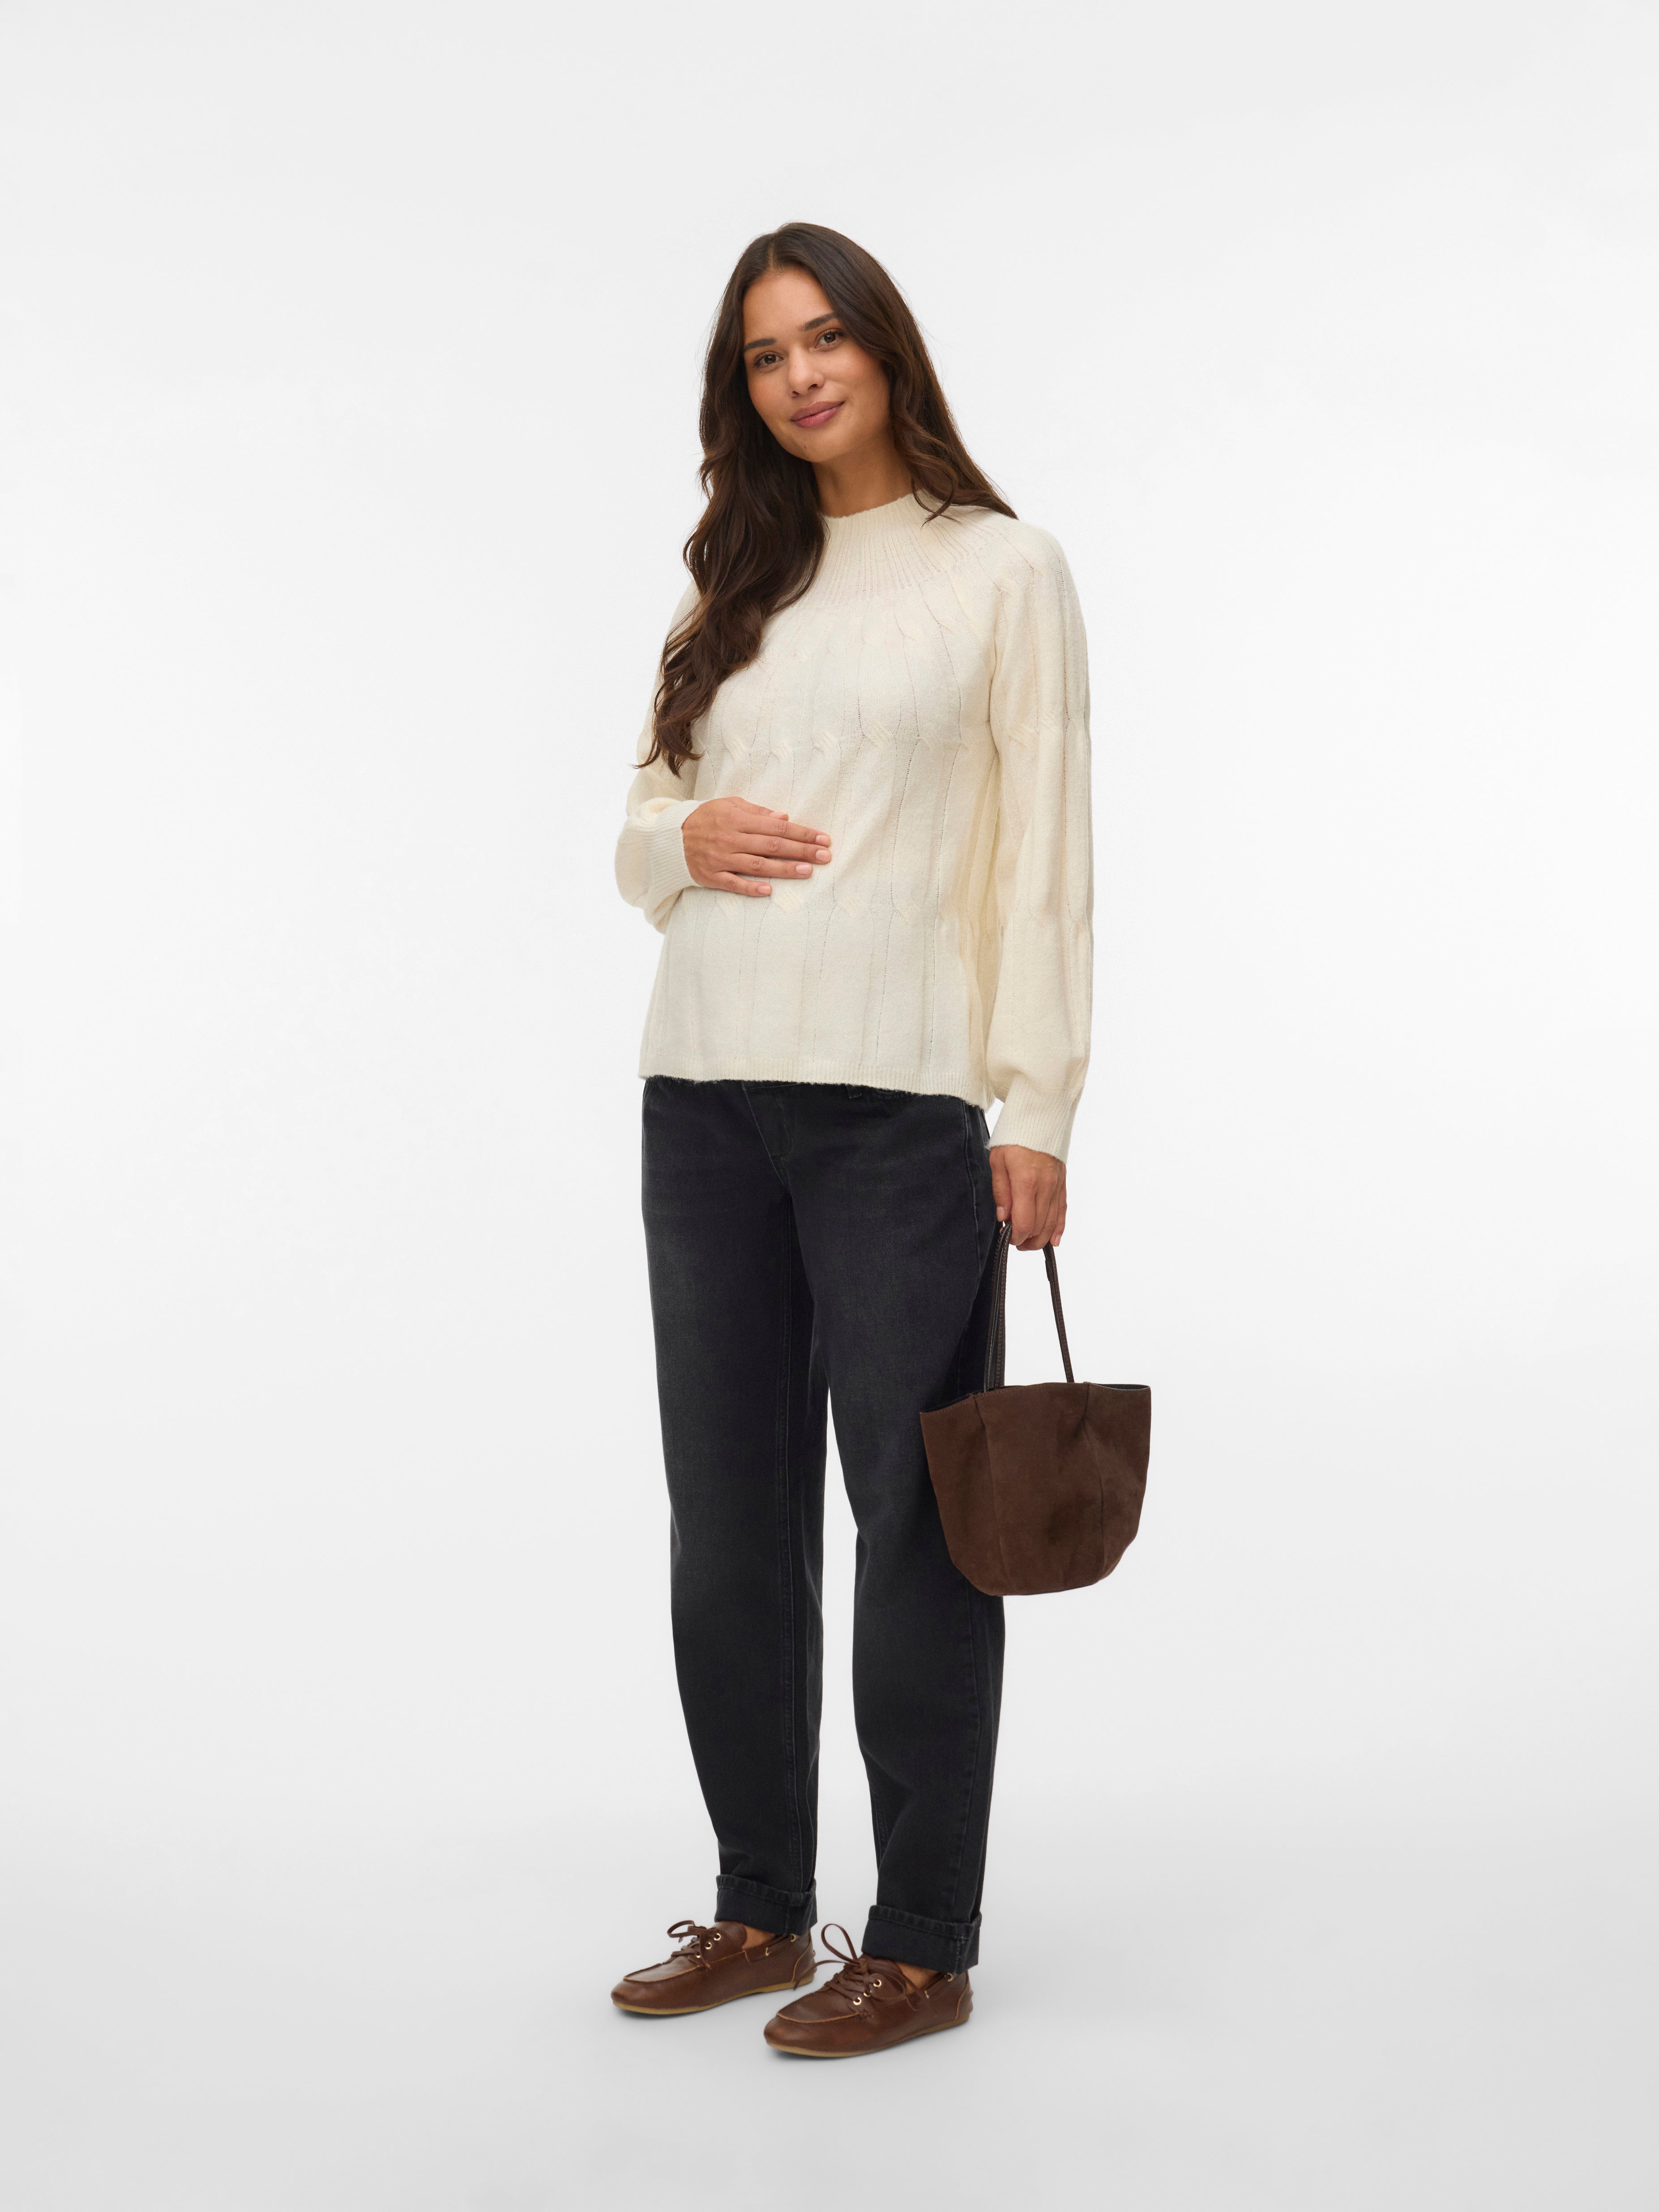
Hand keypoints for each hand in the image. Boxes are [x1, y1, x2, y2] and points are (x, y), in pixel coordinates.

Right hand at [683, 797, 831, 895]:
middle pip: (772, 845)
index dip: (802, 832)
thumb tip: (784, 817)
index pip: (777, 826)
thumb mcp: (729, 805)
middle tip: (825, 856)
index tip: (823, 839)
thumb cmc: (705, 818)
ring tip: (807, 871)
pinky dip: (750, 887)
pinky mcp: (711, 876)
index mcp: (737, 818)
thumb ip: (757, 812)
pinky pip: (733, 883)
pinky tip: (768, 891)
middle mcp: (731, 838)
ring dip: (783, 869)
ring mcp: (720, 859)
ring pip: (757, 865)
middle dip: (801, 850)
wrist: (670, 838)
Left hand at [990, 1144, 1066, 1250]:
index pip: (1025, 1222)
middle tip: (1014, 1241)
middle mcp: (1046, 1186)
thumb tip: (1004, 1217)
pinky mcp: (1063, 1182)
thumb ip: (1001, 1191)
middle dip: (1026, 1240)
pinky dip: (1059, 1227)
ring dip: (1041, 1238)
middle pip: (1040, 1226)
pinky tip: (1054, 1240)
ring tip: (1028, 1243)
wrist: (1040, 1115)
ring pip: (1053, 1222)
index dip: (1015, 1236)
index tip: (1006, 1237)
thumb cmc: (1014, 1135)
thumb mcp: (998, 1160)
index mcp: (1026, 1181)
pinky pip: (1063, 1210)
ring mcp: (1057, 1185)